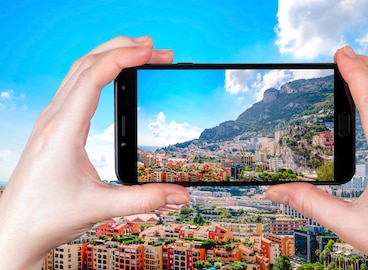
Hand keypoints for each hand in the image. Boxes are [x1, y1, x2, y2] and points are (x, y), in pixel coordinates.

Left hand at [0, 36, 189, 268]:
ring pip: (79, 71)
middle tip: (157, 49)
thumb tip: (180, 194)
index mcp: (62, 130)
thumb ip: (144, 199)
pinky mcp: (54, 126)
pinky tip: (114, 74)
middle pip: (86, 64)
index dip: (123, 58)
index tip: (151, 50)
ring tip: (141, 52)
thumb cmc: (46, 216)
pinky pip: (76, 85)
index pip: (93, 77)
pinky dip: (99, 70)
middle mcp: (54, 118)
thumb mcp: (100, 207)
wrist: (14, 229)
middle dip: (122, 49)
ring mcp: (51, 120)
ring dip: (109, 56)